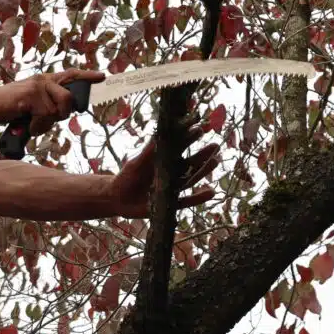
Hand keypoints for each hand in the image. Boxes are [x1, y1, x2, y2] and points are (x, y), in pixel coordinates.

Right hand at [0, 70, 104, 137]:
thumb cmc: (11, 109)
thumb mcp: (34, 105)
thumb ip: (50, 104)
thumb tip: (68, 110)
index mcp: (46, 80)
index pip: (71, 75)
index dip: (87, 76)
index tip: (102, 76)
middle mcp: (44, 80)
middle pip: (70, 98)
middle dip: (63, 113)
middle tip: (43, 118)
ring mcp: (38, 86)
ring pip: (58, 110)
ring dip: (45, 123)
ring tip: (30, 122)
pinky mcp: (31, 94)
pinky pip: (45, 115)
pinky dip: (36, 126)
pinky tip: (25, 124)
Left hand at [103, 125, 220, 218]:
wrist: (118, 199)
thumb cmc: (126, 177)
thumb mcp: (135, 164)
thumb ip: (147, 152)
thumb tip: (158, 135)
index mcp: (164, 161)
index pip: (179, 148)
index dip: (189, 139)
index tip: (199, 129)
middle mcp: (171, 173)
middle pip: (190, 163)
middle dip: (202, 154)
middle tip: (215, 145)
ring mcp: (173, 188)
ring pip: (191, 179)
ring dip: (203, 172)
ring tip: (215, 162)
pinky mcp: (171, 203)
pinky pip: (187, 201)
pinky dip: (199, 198)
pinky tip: (211, 192)